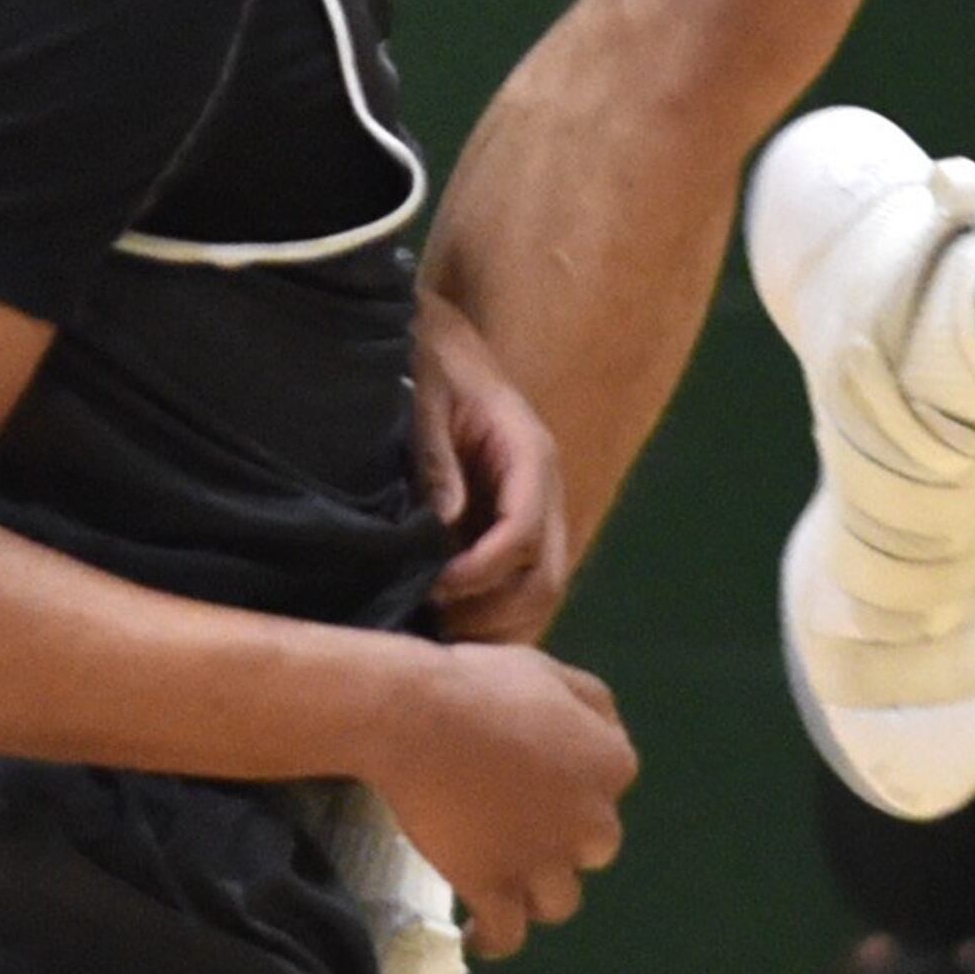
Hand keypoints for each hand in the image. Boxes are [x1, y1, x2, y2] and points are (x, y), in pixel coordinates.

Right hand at [364, 641, 634, 962]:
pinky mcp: (495, 889)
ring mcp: (544, 863)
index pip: (611, 784)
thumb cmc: (485, 685)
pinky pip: (507, 936)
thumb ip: (593, 707)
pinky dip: (493, 939)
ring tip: (507, 877)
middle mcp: (591, 822)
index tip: (547, 777)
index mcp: (610, 764)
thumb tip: (605, 739)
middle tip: (523, 823)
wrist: (421, 719)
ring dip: (537, 890)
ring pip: (559, 901)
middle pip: (594, 848)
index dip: (577, 781)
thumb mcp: (554, 671)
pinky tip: (476, 933)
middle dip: (565, 840)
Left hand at [413, 291, 572, 648]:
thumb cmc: (430, 360)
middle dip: (495, 612)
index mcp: (529, 452)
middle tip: (436, 622)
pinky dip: (492, 617)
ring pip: (542, 593)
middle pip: (548, 577)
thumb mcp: (426, 395)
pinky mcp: (513, 527)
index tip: (433, 586)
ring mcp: (534, 511)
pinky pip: (520, 587)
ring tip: (440, 632)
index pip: (524, 531)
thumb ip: (436, 456)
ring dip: (498, 625)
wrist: (440, 341)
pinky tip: (446, 624)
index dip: (483, 570)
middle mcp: (543, 488)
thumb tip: (446, 524)